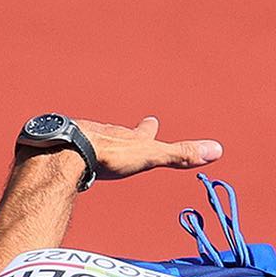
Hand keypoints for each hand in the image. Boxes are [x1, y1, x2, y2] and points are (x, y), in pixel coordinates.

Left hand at [19, 115, 222, 181]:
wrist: (67, 151)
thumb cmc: (109, 155)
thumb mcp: (150, 156)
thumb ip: (180, 154)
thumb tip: (217, 150)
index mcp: (126, 137)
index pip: (142, 133)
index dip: (149, 129)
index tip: (152, 120)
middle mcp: (103, 132)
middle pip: (115, 132)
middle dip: (120, 134)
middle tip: (121, 132)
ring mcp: (79, 137)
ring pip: (89, 137)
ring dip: (93, 141)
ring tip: (92, 144)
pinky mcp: (59, 148)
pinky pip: (64, 148)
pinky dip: (68, 150)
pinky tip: (62, 155)